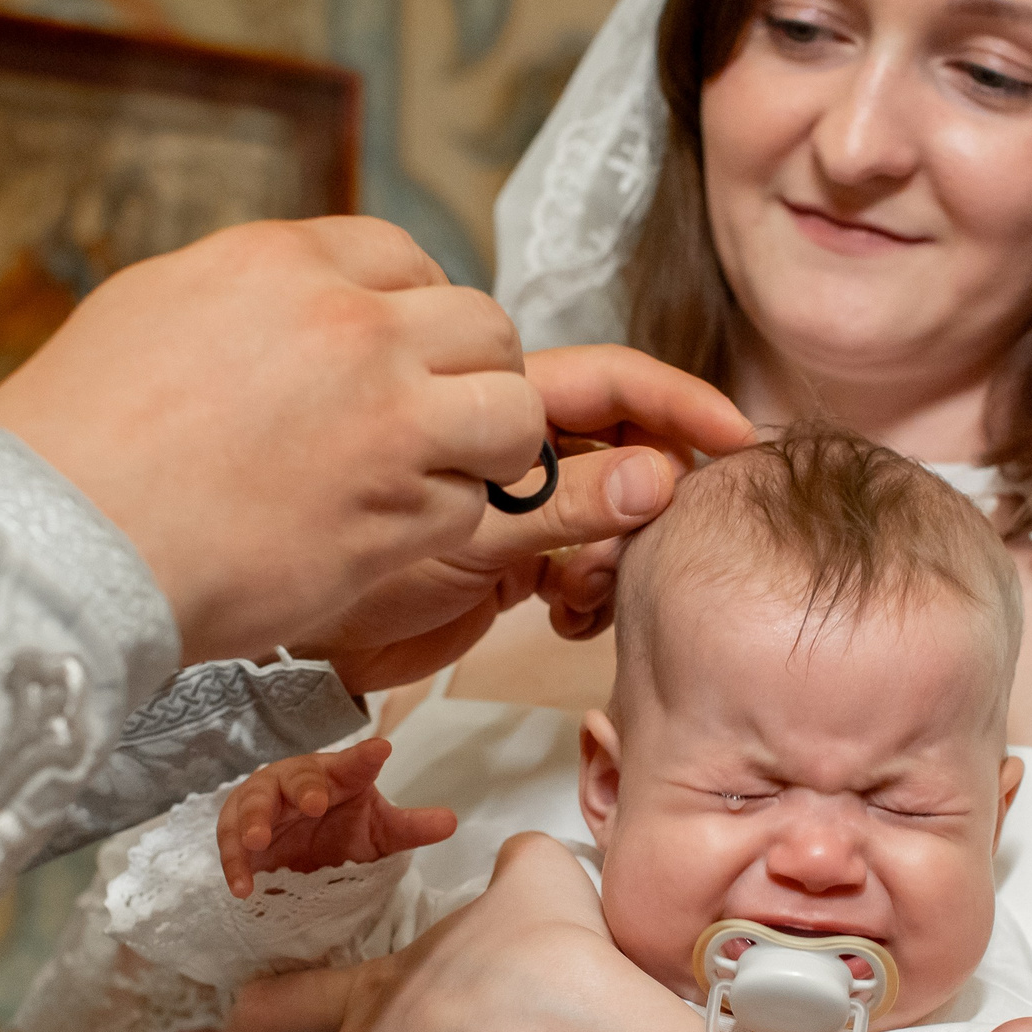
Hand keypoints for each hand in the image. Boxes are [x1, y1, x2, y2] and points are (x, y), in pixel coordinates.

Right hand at [0, 218, 540, 664]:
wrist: (57, 545)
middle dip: (469, 372)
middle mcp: (352, 328)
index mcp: (284, 263)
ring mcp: (388, 420)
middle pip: (482, 325)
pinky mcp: (399, 513)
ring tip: (434, 475)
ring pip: (512, 412)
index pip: (404, 255)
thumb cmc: (73, 442)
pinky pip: (474, 505)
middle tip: (433, 418)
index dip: (413, 308)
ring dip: (486, 446)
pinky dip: (443, 523)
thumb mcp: (150, 311)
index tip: (401, 352)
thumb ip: (248, 298)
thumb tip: (290, 301)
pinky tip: (381, 536)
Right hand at [218, 738, 458, 895]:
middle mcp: (297, 782)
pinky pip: (231, 845)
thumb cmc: (343, 828)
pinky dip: (234, 864)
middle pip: (296, 777)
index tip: (381, 752)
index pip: (353, 763)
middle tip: (314, 804)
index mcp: (336, 775)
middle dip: (303, 788)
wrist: (303, 854)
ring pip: (252, 804)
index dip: (364, 758)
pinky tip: (243, 888)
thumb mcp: (379, 832)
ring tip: (257, 840)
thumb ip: (410, 827)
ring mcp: (263, 804)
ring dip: (252, 821)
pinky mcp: (239, 835)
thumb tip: (453, 823)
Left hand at [290, 346, 754, 690]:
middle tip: (645, 544)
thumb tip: (657, 477)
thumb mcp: (463, 535)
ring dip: (621, 549)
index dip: (675, 402)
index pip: (608, 383)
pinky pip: (588, 561)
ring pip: (613, 508)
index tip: (735, 435)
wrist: (297, 647)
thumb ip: (559, 505)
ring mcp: (516, 505)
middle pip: (623, 444)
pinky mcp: (515, 562)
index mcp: (494, 412)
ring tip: (584, 592)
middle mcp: (512, 451)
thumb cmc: (344, 570)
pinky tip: (570, 615)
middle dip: (652, 491)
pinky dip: (595, 589)